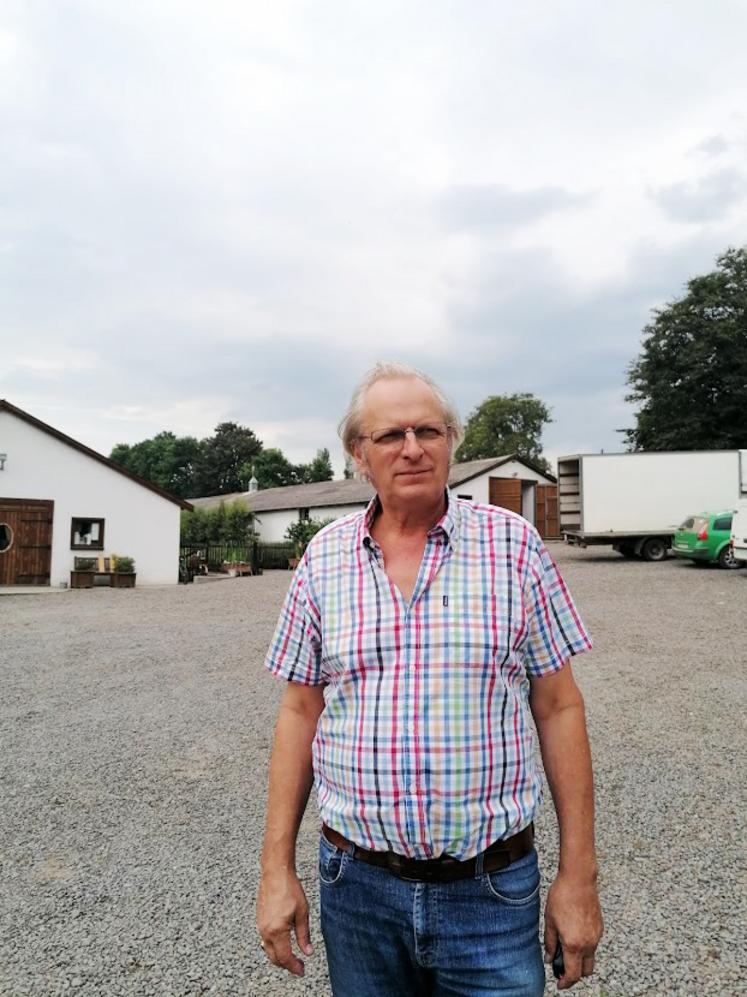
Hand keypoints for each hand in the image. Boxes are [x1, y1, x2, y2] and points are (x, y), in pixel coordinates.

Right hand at [256, 869, 312, 976]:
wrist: (275, 873)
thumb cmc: (290, 889)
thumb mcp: (302, 912)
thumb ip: (304, 935)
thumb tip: (307, 952)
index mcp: (277, 930)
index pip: (285, 957)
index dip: (294, 967)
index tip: (302, 971)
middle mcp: (265, 931)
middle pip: (274, 958)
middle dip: (286, 965)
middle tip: (299, 966)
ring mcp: (260, 926)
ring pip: (268, 950)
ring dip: (279, 956)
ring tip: (293, 956)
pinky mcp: (259, 920)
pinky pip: (265, 940)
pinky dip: (274, 946)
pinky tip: (283, 942)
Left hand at [544, 871, 602, 989]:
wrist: (579, 879)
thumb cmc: (562, 897)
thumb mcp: (550, 921)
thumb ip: (550, 943)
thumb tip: (549, 959)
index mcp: (574, 944)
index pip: (573, 974)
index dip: (565, 982)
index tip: (560, 984)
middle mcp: (588, 944)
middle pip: (586, 971)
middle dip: (575, 974)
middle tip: (562, 968)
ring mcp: (596, 936)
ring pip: (591, 958)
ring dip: (580, 960)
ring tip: (566, 947)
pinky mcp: (600, 927)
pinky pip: (593, 944)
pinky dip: (585, 947)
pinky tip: (574, 934)